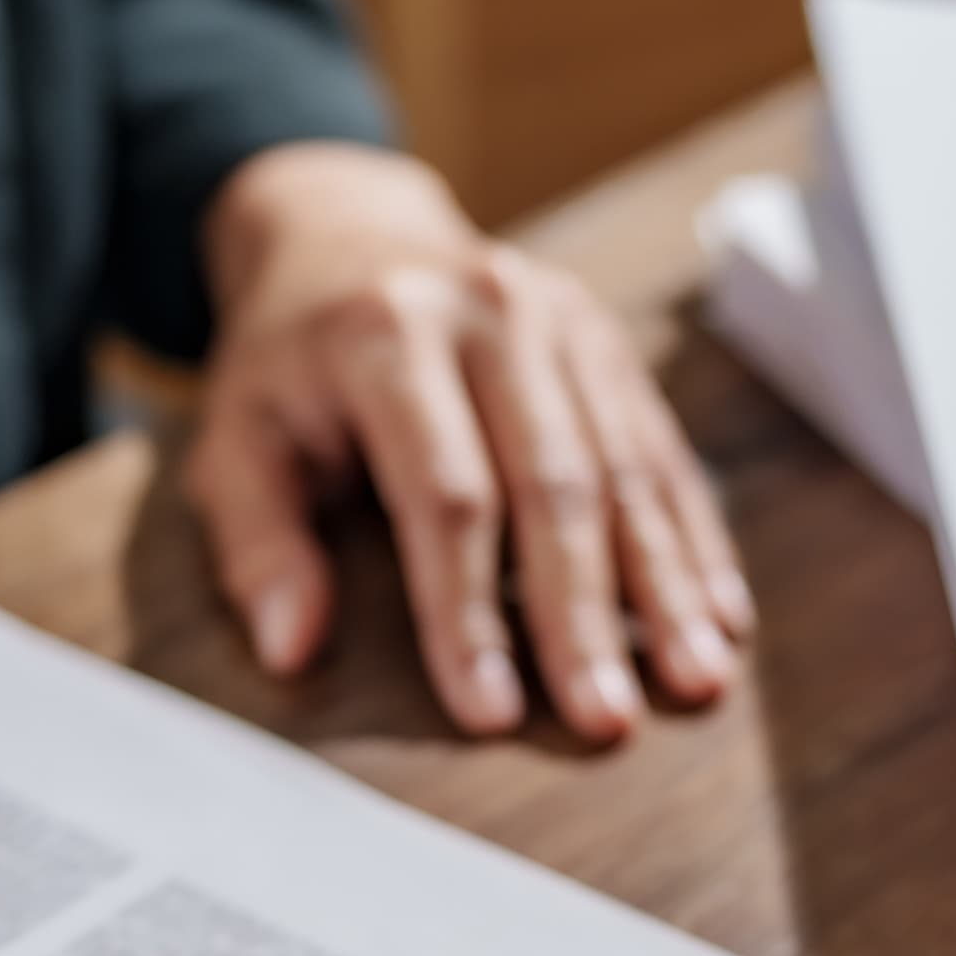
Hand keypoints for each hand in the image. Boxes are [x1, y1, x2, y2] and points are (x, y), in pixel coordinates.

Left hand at [186, 141, 753, 743]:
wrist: (349, 233)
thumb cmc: (290, 365)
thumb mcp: (234, 437)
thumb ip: (257, 542)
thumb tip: (290, 649)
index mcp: (388, 336)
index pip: (445, 495)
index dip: (469, 610)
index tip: (489, 710)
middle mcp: (491, 315)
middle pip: (553, 486)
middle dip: (584, 616)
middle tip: (606, 721)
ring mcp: (563, 321)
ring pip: (627, 470)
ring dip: (665, 586)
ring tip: (696, 681)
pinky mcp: (608, 342)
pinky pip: (663, 451)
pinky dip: (695, 539)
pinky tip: (722, 617)